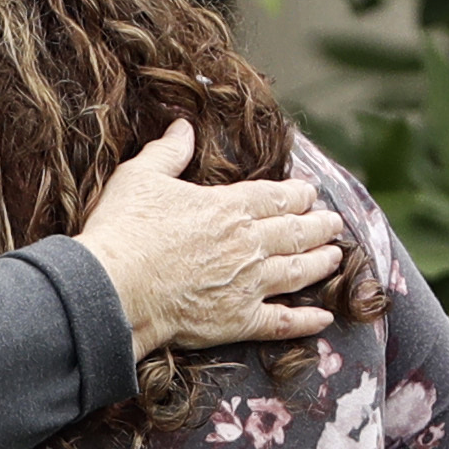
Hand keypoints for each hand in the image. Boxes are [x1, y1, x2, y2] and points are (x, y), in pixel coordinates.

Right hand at [72, 121, 348, 354]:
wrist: (113, 289)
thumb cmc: (124, 230)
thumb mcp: (141, 177)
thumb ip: (168, 152)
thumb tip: (183, 126)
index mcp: (228, 207)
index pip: (276, 196)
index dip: (298, 194)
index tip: (310, 193)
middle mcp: (248, 244)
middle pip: (296, 232)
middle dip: (319, 226)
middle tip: (334, 223)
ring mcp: (248, 284)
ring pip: (298, 271)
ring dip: (321, 263)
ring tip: (336, 256)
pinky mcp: (239, 321)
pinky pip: (282, 322)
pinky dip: (306, 321)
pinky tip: (324, 319)